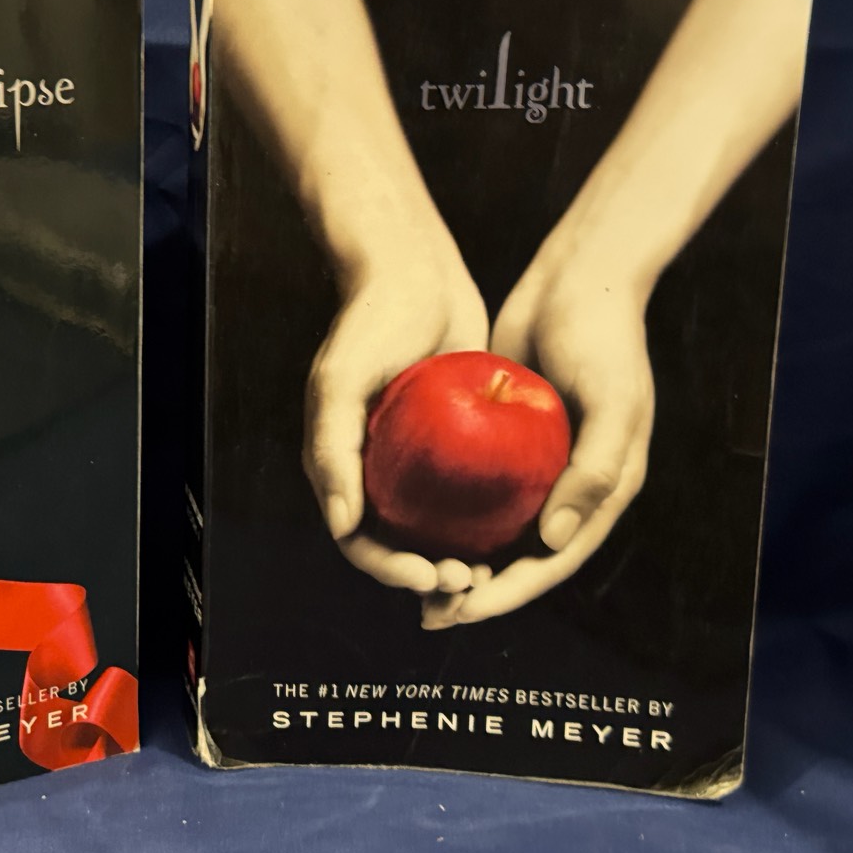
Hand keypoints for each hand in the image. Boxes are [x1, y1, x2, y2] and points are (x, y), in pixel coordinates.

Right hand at [303, 218, 489, 597]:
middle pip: (402, 546)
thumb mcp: (341, 382)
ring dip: (462, 558)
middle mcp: (378, 472)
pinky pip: (474, 493)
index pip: (361, 541)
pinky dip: (490, 518)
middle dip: (432, 575)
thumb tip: (343, 525)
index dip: (391, 570)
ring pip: (441, 530)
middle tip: (471, 580)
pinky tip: (521, 528)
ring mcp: (419, 460)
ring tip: (494, 570)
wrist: (415, 271)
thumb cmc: (370, 321)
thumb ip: (332, 451)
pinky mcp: (458, 443)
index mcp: (343, 468)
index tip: (431, 575)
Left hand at [422, 257, 653, 628]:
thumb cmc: (605, 339)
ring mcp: (535, 466)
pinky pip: (472, 489)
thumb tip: (553, 543)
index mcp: (603, 494)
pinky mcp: (503, 441)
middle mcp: (569, 489)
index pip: (552, 563)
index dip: (509, 594)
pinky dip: (446, 514)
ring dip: (457, 560)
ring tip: (413, 584)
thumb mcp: (613, 404)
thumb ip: (593, 473)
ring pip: (492, 531)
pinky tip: (406, 526)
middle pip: (519, 559)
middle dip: (476, 592)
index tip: (462, 610)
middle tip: (428, 613)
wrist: (578, 281)